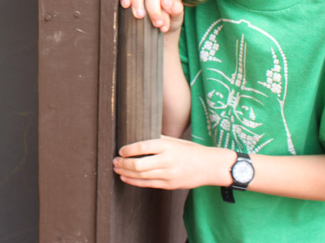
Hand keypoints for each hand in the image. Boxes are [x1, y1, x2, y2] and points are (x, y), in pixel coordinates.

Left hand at [112, 136, 232, 190]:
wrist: (210, 166)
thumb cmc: (191, 151)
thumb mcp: (175, 141)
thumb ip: (158, 140)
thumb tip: (138, 138)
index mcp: (167, 147)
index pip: (143, 147)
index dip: (128, 150)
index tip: (121, 150)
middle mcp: (167, 161)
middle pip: (139, 165)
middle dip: (123, 164)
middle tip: (115, 161)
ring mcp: (168, 175)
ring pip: (141, 176)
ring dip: (125, 173)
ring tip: (117, 169)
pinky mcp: (169, 185)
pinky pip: (148, 184)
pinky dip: (134, 181)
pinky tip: (126, 178)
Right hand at [118, 0, 183, 33]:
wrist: (159, 26)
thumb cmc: (170, 18)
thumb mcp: (177, 16)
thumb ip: (177, 10)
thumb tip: (171, 6)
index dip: (166, 3)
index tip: (166, 16)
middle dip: (154, 9)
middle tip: (156, 23)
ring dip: (138, 4)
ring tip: (140, 17)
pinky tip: (126, 5)